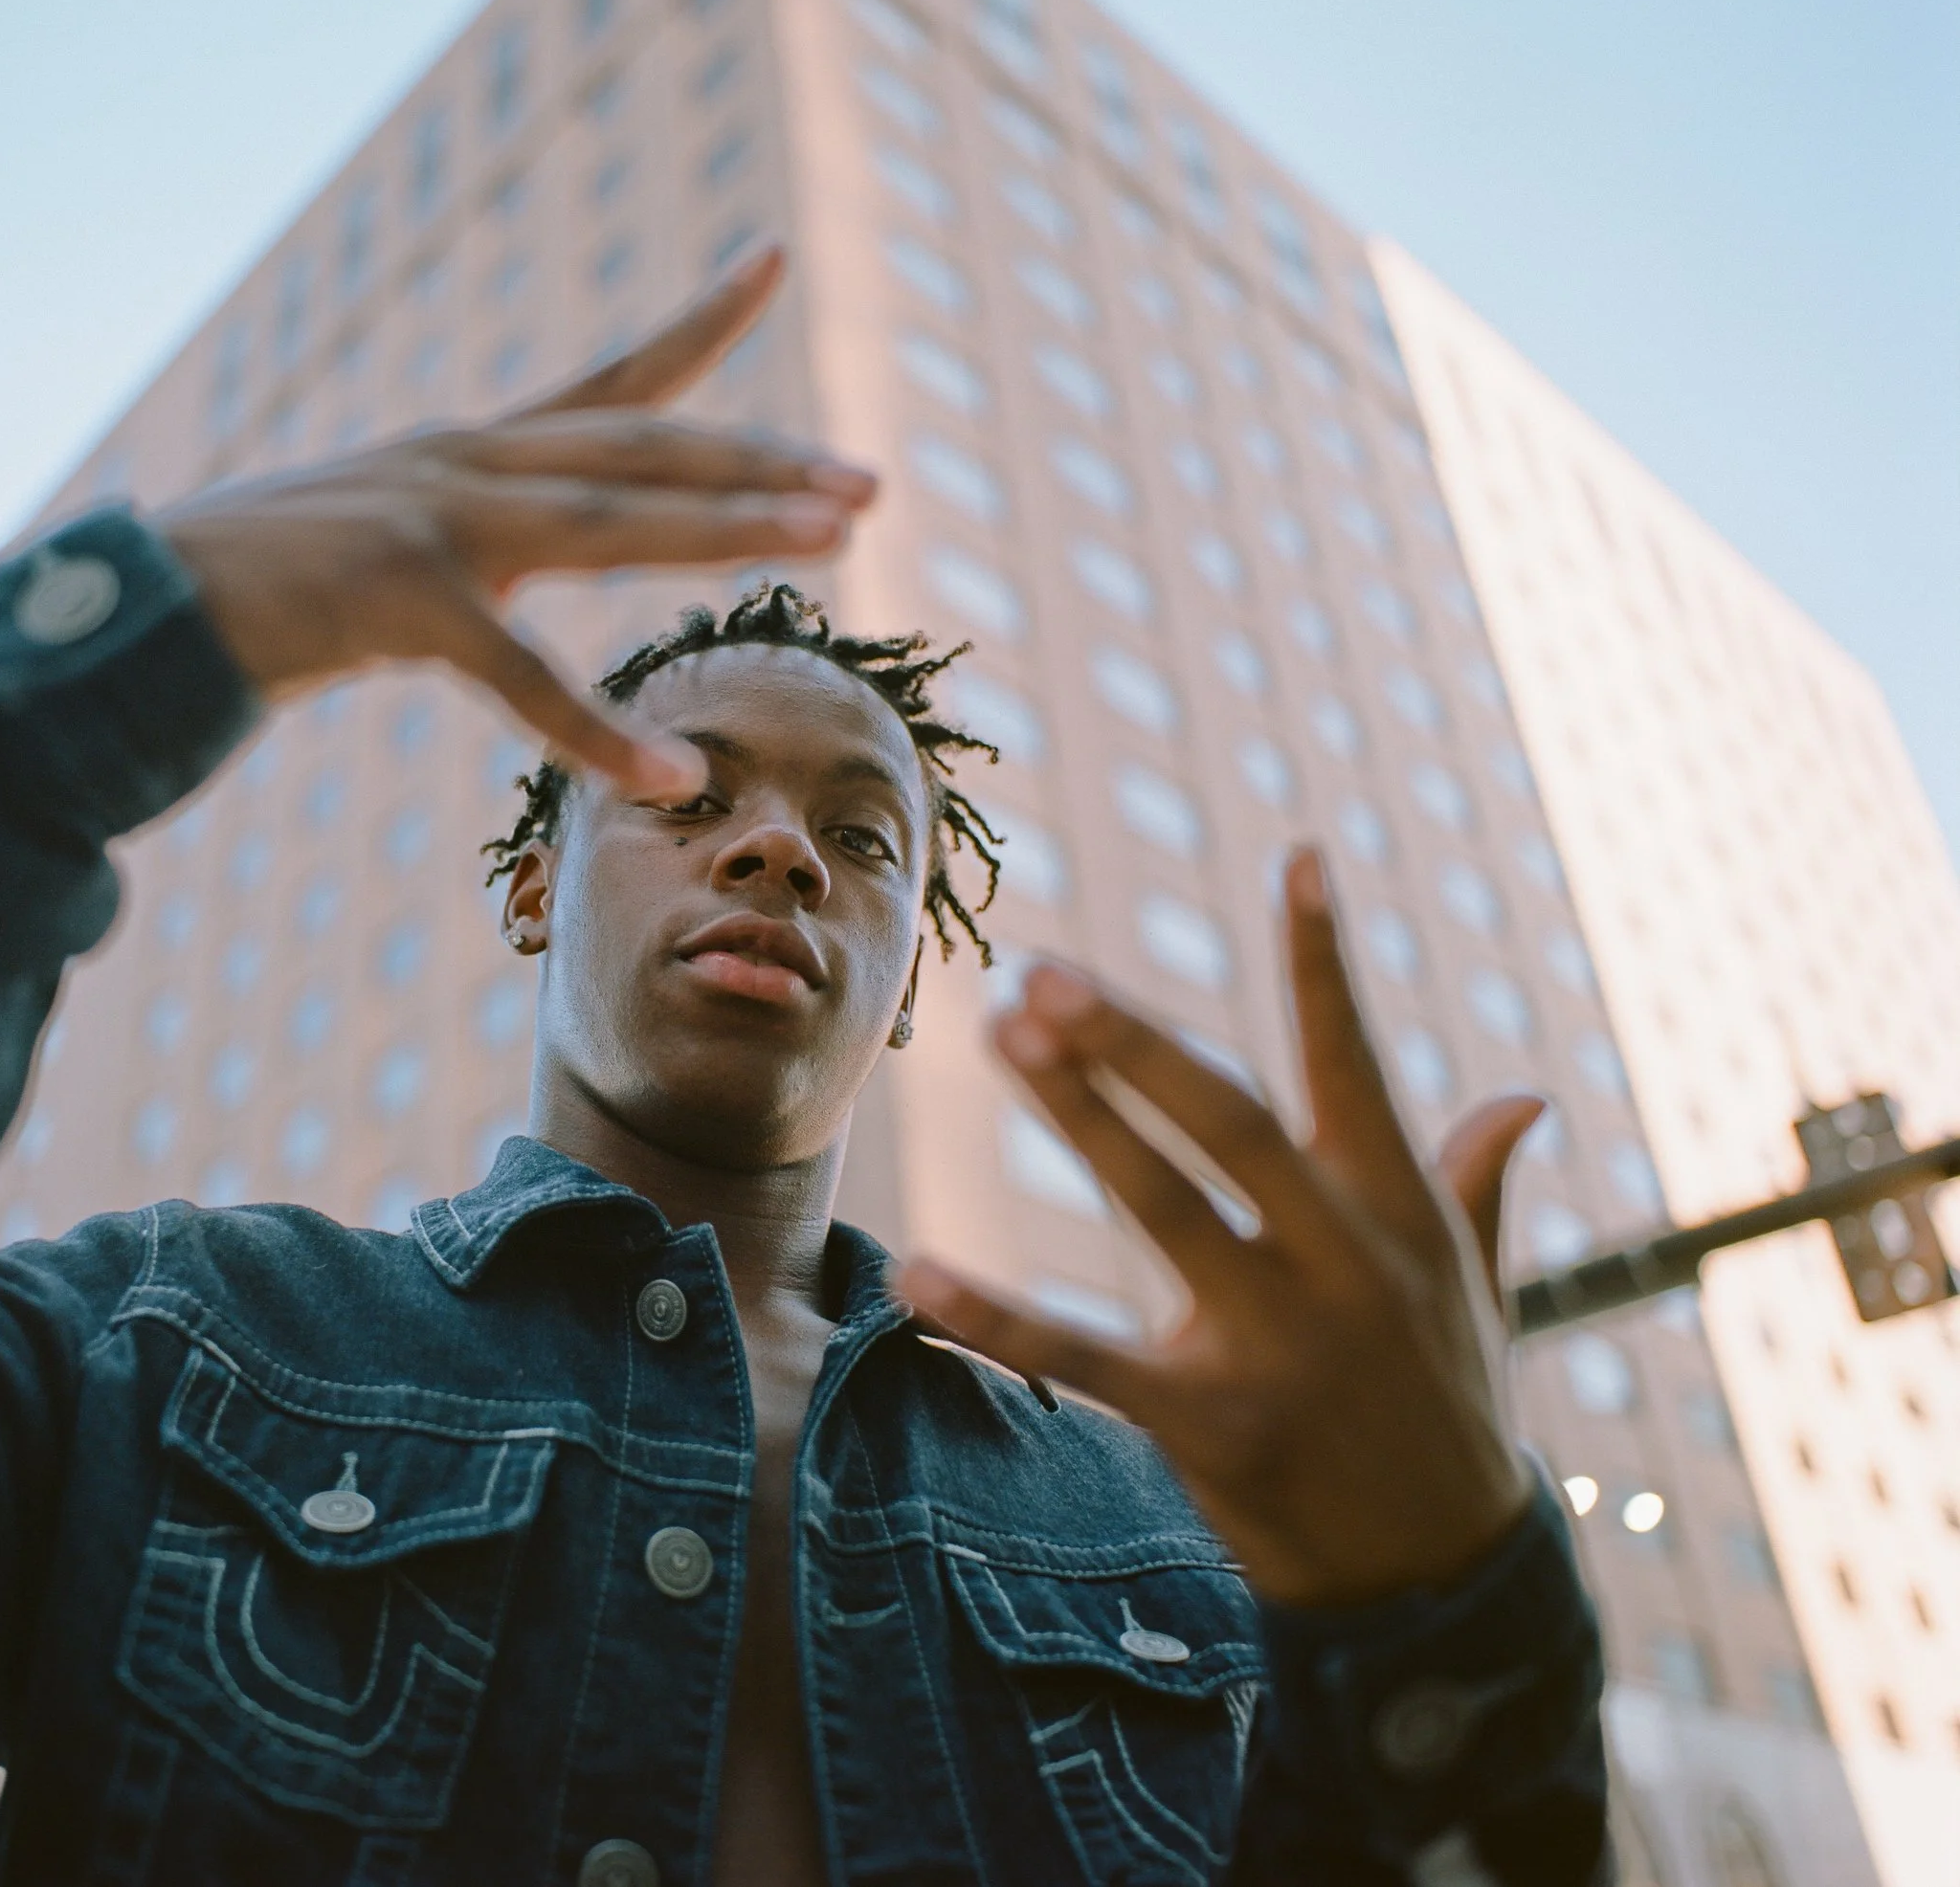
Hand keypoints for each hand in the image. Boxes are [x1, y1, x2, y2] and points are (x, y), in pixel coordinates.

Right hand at [154, 246, 875, 799]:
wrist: (133, 612)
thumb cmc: (261, 594)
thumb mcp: (388, 545)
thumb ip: (467, 544)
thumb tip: (527, 555)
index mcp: (470, 453)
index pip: (609, 380)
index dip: (699, 322)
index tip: (775, 260)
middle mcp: (466, 464)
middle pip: (643, 449)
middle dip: (761, 463)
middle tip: (867, 481)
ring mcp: (431, 520)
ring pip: (611, 519)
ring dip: (729, 530)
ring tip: (833, 543)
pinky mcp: (393, 597)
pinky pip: (520, 675)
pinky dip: (597, 732)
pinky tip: (669, 776)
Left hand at [898, 848, 1544, 1608]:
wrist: (1447, 1580)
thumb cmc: (1450, 1405)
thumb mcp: (1476, 1289)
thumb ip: (1472, 1182)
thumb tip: (1521, 1095)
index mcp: (1398, 1212)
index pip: (1354, 1065)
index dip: (1325, 962)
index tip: (1299, 857)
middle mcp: (1340, 1262)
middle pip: (1229, 1122)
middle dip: (1137, 1041)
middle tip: (1048, 971)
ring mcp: (1275, 1344)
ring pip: (1159, 1206)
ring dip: (1076, 1115)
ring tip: (1001, 1032)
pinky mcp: (1209, 1424)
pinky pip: (1083, 1361)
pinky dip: (994, 1319)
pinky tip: (917, 1276)